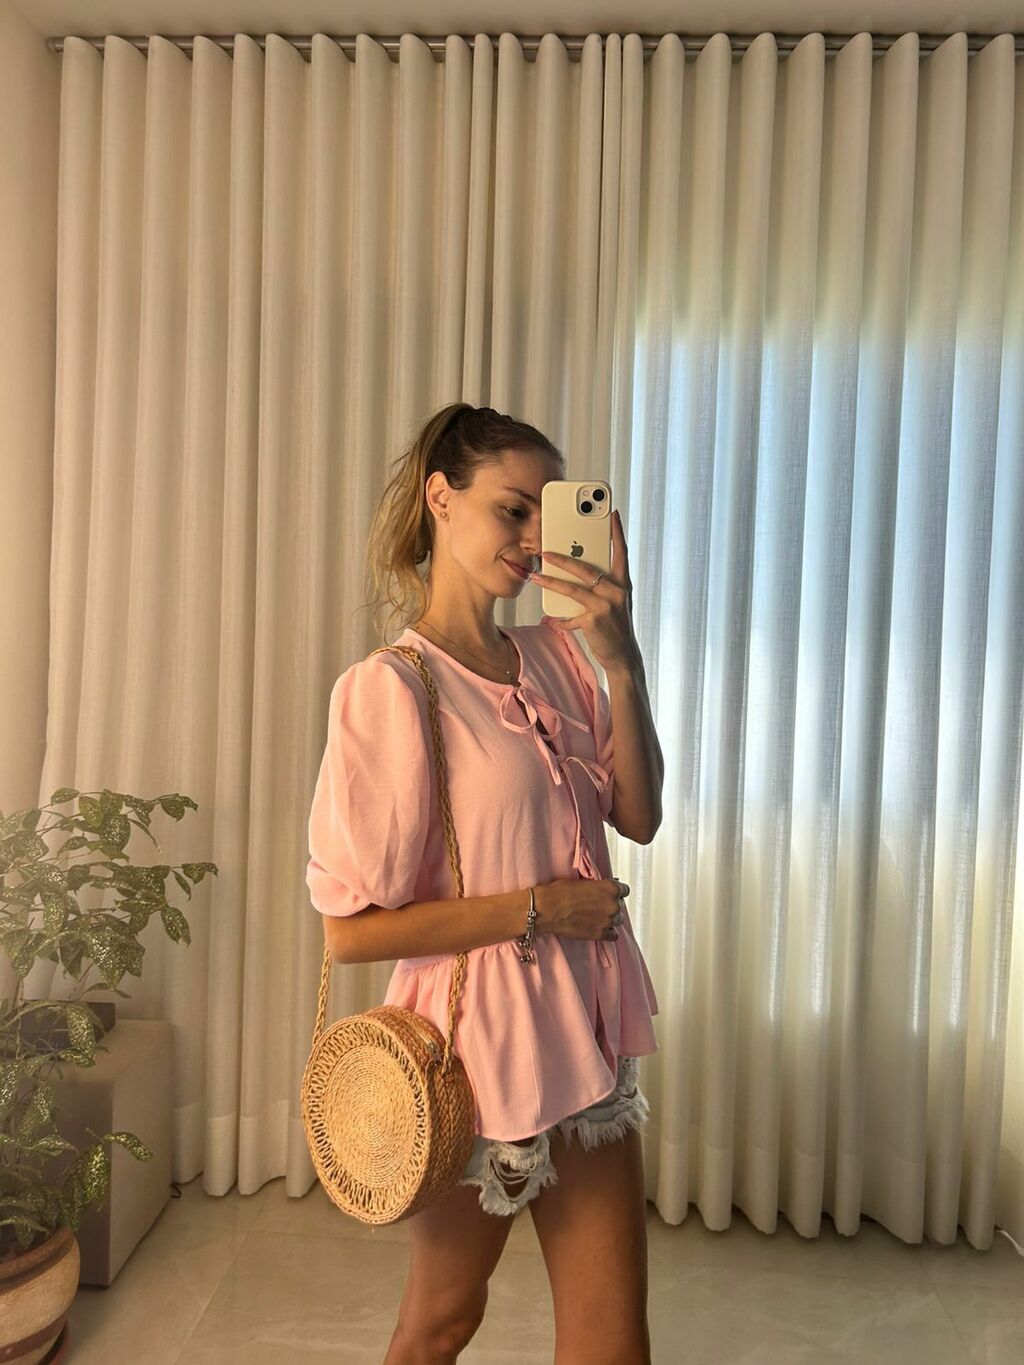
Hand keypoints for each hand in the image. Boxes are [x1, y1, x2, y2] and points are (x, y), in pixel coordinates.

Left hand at [528, 507, 638, 671]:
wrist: (623, 655)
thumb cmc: (615, 624)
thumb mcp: (614, 600)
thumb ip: (601, 584)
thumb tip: (575, 568)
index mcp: (623, 583)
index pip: (621, 552)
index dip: (617, 532)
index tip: (611, 513)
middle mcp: (617, 591)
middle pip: (586, 568)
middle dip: (564, 558)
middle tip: (546, 550)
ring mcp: (606, 606)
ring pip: (573, 589)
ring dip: (551, 582)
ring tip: (535, 575)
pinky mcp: (595, 622)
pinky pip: (570, 617)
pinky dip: (560, 619)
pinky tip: (551, 619)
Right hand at [534, 877, 629, 941]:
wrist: (546, 909)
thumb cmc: (558, 893)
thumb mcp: (581, 881)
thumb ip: (597, 886)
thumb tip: (602, 889)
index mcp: (610, 888)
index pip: (624, 890)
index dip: (616, 892)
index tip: (611, 894)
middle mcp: (612, 904)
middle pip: (620, 906)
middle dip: (611, 905)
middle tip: (598, 905)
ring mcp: (607, 921)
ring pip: (617, 920)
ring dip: (609, 918)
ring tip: (596, 917)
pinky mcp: (600, 934)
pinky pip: (613, 935)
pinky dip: (607, 932)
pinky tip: (598, 928)